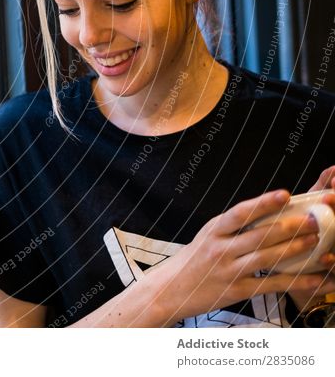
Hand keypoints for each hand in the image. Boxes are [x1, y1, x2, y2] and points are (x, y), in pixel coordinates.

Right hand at [150, 189, 334, 324]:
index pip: (240, 213)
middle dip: (290, 227)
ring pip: (266, 257)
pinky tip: (312, 277)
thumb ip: (231, 227)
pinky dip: (294, 280)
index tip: (285, 195)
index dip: (263, 203)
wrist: (170, 289)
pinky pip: (270, 284)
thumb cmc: (192, 261)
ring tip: (315, 240)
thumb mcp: (206, 237)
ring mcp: (228, 270)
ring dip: (294, 249)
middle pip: (259, 235)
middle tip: (313, 220)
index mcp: (213, 230)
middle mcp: (219, 249)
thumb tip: (264, 212)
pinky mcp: (236, 290)